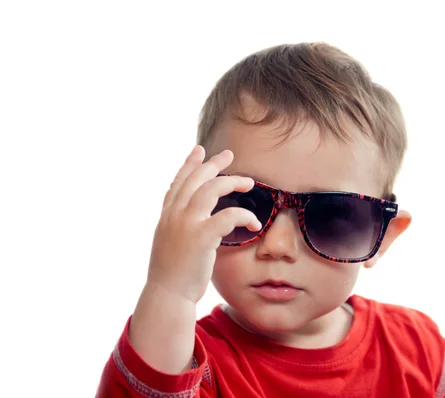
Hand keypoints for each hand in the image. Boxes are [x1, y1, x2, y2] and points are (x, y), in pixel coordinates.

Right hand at [146, 145, 260, 302]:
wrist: (167, 294)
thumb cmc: (172, 273)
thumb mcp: (169, 242)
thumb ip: (178, 225)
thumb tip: (188, 216)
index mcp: (167, 216)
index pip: (178, 182)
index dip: (189, 164)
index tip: (199, 150)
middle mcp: (174, 215)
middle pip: (196, 179)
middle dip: (213, 164)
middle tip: (229, 155)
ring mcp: (186, 224)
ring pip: (212, 190)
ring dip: (233, 182)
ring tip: (249, 183)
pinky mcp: (201, 237)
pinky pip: (229, 216)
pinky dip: (245, 215)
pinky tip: (256, 222)